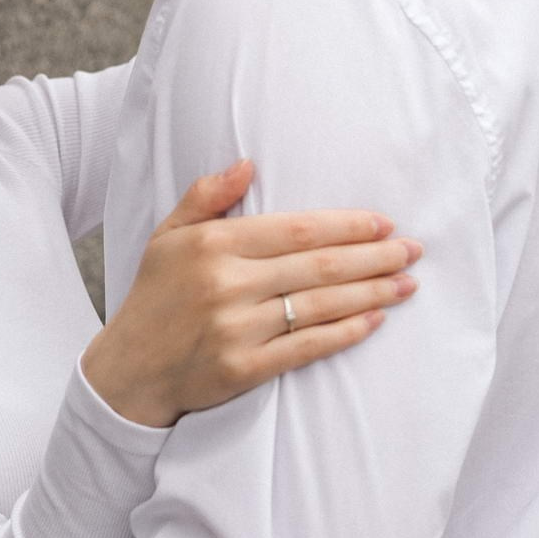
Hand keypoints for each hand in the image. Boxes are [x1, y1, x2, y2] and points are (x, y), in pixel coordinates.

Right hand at [79, 162, 420, 428]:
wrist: (126, 372)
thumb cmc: (153, 298)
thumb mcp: (167, 237)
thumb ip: (206, 197)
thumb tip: (248, 164)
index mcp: (212, 245)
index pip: (296, 229)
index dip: (346, 226)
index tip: (383, 224)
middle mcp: (227, 284)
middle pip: (319, 266)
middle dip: (374, 257)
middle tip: (412, 251)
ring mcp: (236, 329)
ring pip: (320, 305)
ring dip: (371, 293)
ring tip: (406, 284)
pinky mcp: (242, 369)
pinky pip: (306, 347)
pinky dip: (345, 334)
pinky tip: (374, 321)